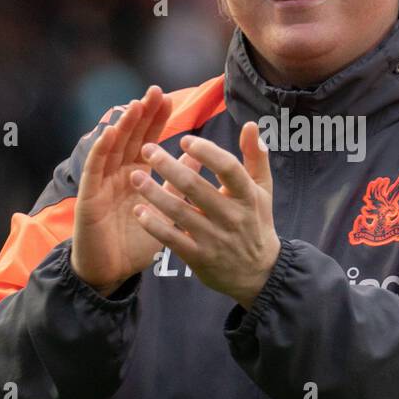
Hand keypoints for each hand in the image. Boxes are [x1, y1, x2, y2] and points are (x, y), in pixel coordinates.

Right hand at [70, 86, 175, 294]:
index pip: (146, 142)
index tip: (168, 99)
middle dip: (141, 115)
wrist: (111, 272)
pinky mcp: (89, 197)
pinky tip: (110, 133)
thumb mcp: (164, 209)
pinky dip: (101, 150)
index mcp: (136, 176)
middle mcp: (118, 174)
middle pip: (130, 138)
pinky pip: (94, 170)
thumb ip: (178, 183)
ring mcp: (102, 183)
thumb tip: (197, 155)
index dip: (155, 121)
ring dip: (122, 126)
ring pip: (112, 148)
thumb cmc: (135, 243)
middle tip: (154, 91)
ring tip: (135, 105)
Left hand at [128, 122, 280, 308]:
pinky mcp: (199, 257)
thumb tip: (250, 125)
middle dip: (168, 166)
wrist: (258, 272)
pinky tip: (139, 211)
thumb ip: (256, 157)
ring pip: (179, 211)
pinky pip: (172, 239)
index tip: (185, 140)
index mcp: (248, 195)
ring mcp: (214, 238)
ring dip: (154, 193)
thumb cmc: (257, 223)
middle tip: (147, 149)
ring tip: (135, 176)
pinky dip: (154, 225)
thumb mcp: (263, 190)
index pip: (228, 168)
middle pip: (196, 187)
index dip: (206, 153)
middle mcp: (231, 216)